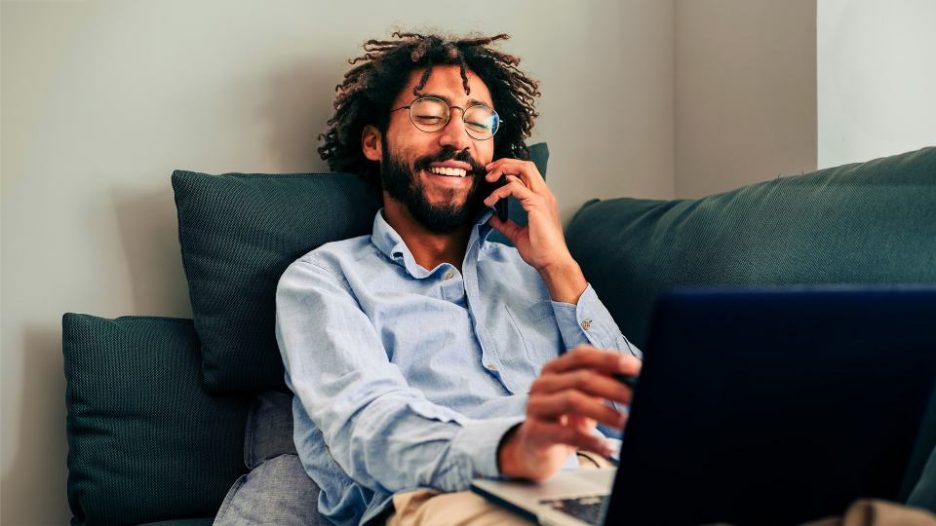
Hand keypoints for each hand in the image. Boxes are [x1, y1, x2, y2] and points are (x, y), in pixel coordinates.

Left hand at [482, 159, 586, 302]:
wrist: (552, 262)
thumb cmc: (541, 251)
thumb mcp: (517, 234)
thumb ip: (505, 224)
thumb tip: (491, 217)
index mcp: (542, 199)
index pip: (527, 173)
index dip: (509, 169)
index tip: (492, 176)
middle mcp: (544, 194)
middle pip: (526, 165)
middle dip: (505, 163)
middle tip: (489, 170)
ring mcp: (542, 198)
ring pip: (523, 169)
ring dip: (503, 169)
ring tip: (489, 179)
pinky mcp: (536, 204)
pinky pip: (515, 187)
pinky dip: (500, 191)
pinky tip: (491, 201)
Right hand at [498, 345, 640, 480]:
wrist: (534, 451)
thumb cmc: (563, 421)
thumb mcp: (582, 400)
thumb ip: (600, 385)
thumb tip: (634, 377)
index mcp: (554, 370)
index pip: (582, 355)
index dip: (609, 359)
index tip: (636, 367)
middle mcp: (542, 383)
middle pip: (582, 378)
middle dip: (615, 388)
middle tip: (639, 400)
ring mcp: (536, 406)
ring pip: (574, 401)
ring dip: (606, 413)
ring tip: (627, 424)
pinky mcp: (535, 432)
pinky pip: (567, 434)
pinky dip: (592, 441)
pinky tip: (608, 448)